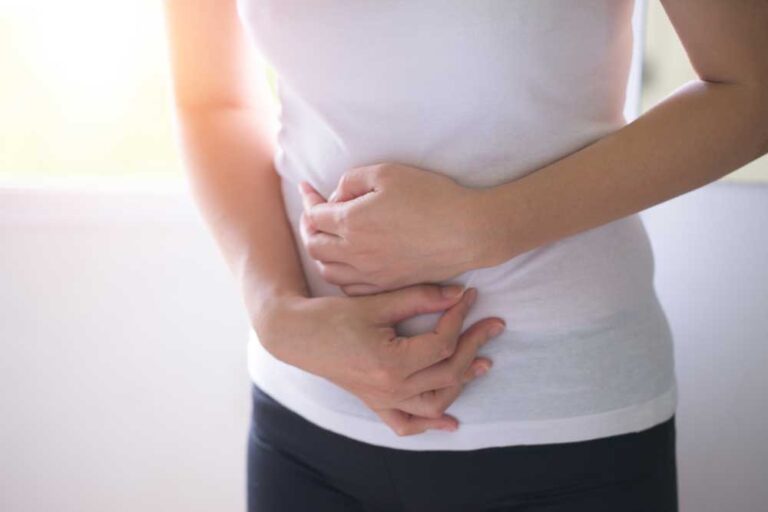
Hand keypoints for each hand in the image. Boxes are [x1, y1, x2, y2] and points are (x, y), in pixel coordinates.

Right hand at [253, 284, 505, 435]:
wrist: (296, 335)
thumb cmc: (332, 316)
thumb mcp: (376, 303)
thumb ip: (419, 298)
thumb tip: (459, 294)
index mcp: (391, 362)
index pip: (442, 343)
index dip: (461, 318)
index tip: (470, 296)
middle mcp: (391, 388)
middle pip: (447, 372)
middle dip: (474, 345)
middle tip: (492, 323)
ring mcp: (383, 400)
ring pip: (436, 400)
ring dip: (463, 382)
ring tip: (483, 361)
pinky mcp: (375, 402)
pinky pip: (406, 423)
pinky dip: (429, 424)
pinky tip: (451, 422)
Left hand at [297, 163, 488, 295]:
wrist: (467, 231)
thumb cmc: (431, 197)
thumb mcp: (387, 173)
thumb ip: (352, 180)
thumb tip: (337, 197)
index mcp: (351, 223)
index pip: (314, 215)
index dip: (308, 200)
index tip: (308, 188)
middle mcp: (355, 253)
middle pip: (314, 246)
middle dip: (309, 228)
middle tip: (314, 214)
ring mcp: (371, 274)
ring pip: (328, 271)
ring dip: (321, 254)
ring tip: (327, 239)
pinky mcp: (388, 285)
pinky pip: (350, 288)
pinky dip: (341, 275)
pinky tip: (348, 263)